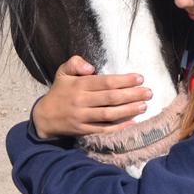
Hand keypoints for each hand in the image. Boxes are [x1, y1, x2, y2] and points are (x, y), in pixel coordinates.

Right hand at [31, 56, 150, 138]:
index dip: (123, 80)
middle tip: (149, 92)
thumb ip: (75, 63)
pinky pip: (103, 129)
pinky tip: (132, 123)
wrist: (44, 117)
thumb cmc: (59, 92)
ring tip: (144, 106)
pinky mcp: (83, 130)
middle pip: (110, 98)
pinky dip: (119, 127)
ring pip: (109, 114)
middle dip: (132, 95)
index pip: (105, 82)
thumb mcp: (62, 72)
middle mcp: (81, 101)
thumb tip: (90, 67)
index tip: (139, 78)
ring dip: (128, 110)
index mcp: (78, 85)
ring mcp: (82, 117)